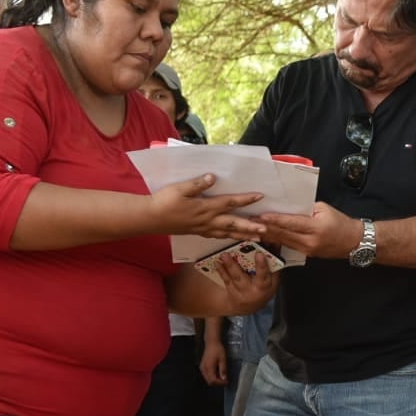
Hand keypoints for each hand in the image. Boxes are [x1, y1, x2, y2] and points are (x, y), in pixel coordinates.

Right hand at [151, 174, 266, 239]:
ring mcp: (203, 228)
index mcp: (205, 207)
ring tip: (256, 237)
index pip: (230, 203)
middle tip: (266, 229)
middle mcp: (207, 220)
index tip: (260, 197)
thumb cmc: (164, 202)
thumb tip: (212, 177)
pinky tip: (233, 237)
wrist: (150, 219)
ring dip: (243, 235)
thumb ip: (197, 184)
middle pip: (233, 224)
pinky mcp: (197, 232)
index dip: (245, 199)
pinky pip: (217, 236)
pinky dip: (228, 237)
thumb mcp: (179, 189)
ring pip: (227, 233)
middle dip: (250, 226)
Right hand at [200, 337, 228, 385]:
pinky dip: (212, 377)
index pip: (213, 381)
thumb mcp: (223, 360)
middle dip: (217, 383)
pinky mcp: (202, 366)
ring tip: (222, 377)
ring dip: (215, 380)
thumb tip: (224, 379)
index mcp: (209, 368)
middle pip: (209, 382)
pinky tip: (218, 373)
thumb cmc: (218, 350)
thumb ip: (223, 370)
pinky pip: (206, 375)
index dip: (220, 383)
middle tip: (225, 381)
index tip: (227, 382)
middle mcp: (204, 369)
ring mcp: (202, 368)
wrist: (211, 343)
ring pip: (207, 379)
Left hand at [209, 249, 278, 313]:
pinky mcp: (231, 290)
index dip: (262, 265)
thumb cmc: (264, 290)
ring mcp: (239, 291)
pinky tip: (218, 262)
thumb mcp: (274, 281)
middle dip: (235, 266)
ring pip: (232, 278)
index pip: (263, 275)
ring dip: (227, 266)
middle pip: (242, 277)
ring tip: (223, 255)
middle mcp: (250, 290)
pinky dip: (221, 270)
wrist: (249, 307)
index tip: (259, 254)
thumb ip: (274, 264)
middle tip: (229, 254)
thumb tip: (275, 244)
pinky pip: (226, 280)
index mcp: (264, 286)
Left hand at [258, 202, 357, 259]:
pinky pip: (288, 246)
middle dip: (265, 228)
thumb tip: (289, 207)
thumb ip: (306, 208)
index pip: (291, 223)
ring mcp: (307, 250)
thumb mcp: (325, 209)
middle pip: (283, 234)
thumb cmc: (340, 222)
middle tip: (249, 222)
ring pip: (283, 241)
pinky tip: (266, 236)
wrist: (353, 242)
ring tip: (253, 229)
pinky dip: (276, 240)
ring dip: (267, 235)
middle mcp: (310, 241)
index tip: (260, 216)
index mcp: (316, 227)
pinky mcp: (306, 254)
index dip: (275, 220)